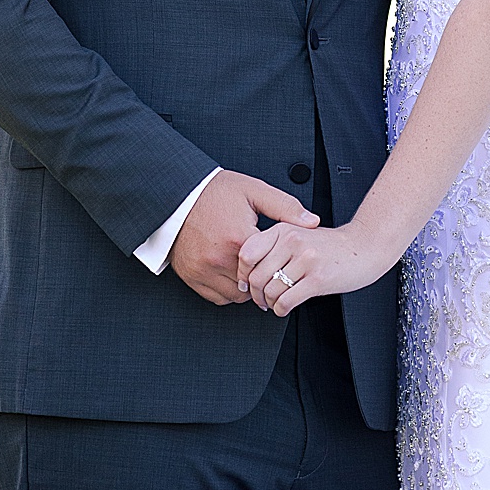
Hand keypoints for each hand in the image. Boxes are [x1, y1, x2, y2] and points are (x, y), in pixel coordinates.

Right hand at [167, 170, 318, 305]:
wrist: (176, 195)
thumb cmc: (214, 192)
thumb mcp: (253, 191)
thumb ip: (285, 207)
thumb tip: (313, 222)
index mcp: (238, 238)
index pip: (270, 267)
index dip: (278, 267)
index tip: (281, 265)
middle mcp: (219, 258)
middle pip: (254, 285)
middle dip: (263, 280)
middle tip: (268, 273)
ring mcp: (203, 269)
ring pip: (237, 296)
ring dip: (246, 289)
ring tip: (249, 273)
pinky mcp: (191, 275)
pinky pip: (217, 297)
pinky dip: (227, 291)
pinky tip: (232, 277)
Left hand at [237, 221, 394, 315]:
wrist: (364, 247)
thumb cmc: (328, 245)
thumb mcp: (297, 234)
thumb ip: (273, 247)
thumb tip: (247, 273)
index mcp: (283, 229)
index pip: (247, 253)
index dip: (242, 273)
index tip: (244, 283)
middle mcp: (292, 242)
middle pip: (257, 276)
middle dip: (255, 294)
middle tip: (259, 300)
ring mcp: (306, 260)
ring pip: (271, 290)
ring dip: (268, 303)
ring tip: (273, 304)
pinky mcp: (318, 279)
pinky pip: (287, 301)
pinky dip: (280, 309)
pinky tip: (283, 308)